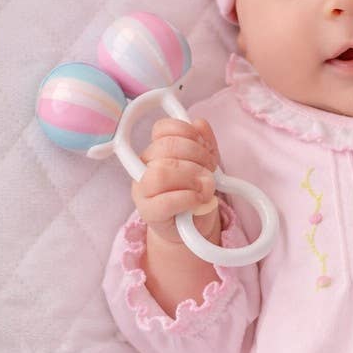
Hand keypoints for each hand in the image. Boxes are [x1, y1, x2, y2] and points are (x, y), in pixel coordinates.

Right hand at [131, 118, 220, 245]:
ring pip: (163, 171)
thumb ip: (205, 144)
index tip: (204, 146)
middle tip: (210, 170)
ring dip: (193, 178)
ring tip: (205, 188)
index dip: (187, 132)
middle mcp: (144, 166)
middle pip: (166, 147)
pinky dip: (188, 198)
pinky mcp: (148, 212)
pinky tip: (198, 200)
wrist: (191, 229)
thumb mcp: (206, 166)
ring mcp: (143, 190)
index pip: (162, 128)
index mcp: (156, 150)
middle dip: (197, 156)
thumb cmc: (195, 194)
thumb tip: (199, 123)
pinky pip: (166, 201)